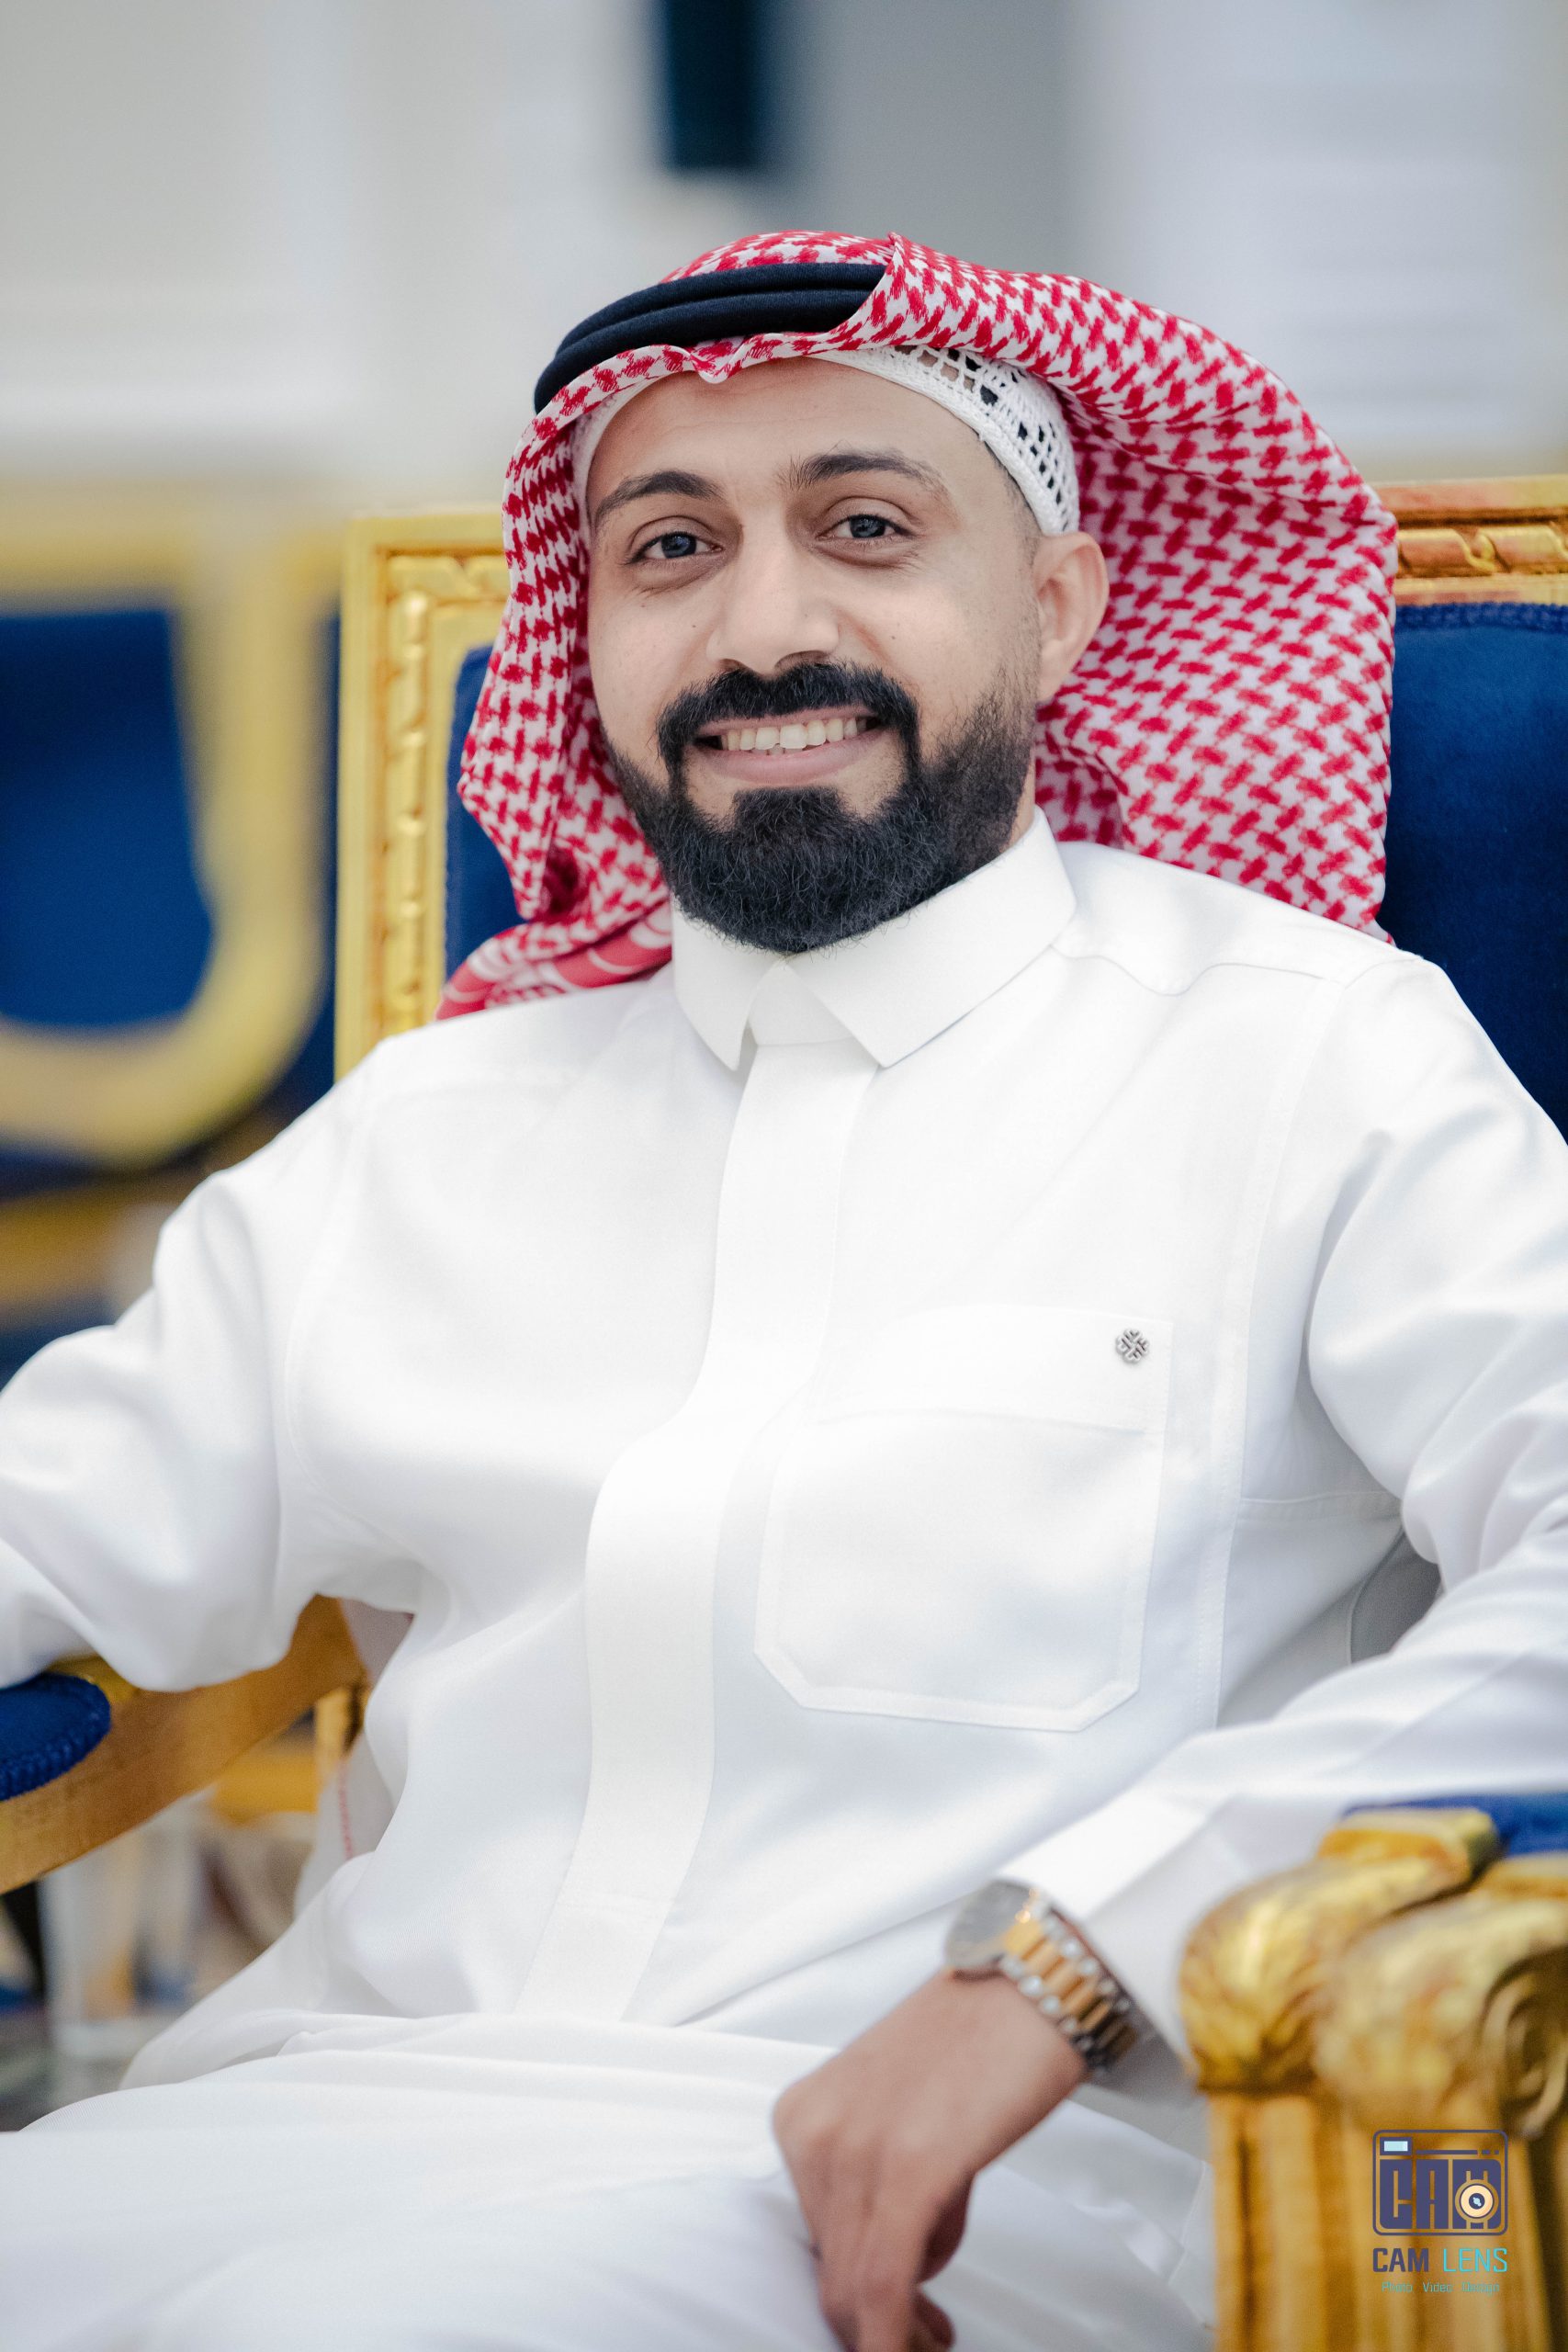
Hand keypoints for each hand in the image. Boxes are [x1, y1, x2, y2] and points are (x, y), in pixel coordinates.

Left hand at [772, 1969, 1086, 2351]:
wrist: (1032, 1980)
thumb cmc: (978, 2038)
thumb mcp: (896, 2111)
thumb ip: (877, 2178)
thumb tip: (893, 2262)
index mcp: (802, 2116)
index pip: (814, 2241)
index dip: (852, 2300)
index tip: (886, 2325)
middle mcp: (813, 2131)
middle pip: (833, 2271)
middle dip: (876, 2323)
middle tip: (924, 2339)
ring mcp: (856, 2150)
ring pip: (857, 2289)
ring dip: (898, 2333)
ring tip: (939, 2336)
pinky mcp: (908, 2169)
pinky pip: (884, 2283)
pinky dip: (895, 2337)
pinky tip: (918, 2350)